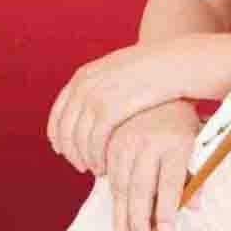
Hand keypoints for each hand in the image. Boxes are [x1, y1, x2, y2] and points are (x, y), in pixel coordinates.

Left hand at [47, 41, 185, 175]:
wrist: (172, 62)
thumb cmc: (151, 67)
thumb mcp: (117, 67)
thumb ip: (99, 84)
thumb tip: (87, 105)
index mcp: (84, 75)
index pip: (57, 113)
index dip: (58, 135)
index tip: (63, 150)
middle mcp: (84, 85)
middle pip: (65, 129)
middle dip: (70, 151)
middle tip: (80, 165)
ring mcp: (96, 96)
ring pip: (78, 140)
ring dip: (84, 158)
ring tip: (95, 168)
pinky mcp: (110, 109)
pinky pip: (94, 142)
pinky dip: (96, 158)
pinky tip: (104, 166)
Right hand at [107, 100, 201, 230]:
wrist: (157, 88)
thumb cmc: (180, 119)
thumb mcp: (196, 141)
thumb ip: (195, 173)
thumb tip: (194, 205)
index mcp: (176, 141)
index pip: (170, 182)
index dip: (167, 209)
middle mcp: (149, 141)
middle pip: (141, 188)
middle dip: (139, 219)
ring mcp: (127, 140)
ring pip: (121, 185)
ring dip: (121, 214)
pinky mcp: (112, 140)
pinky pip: (109, 174)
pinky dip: (112, 196)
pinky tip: (116, 212)